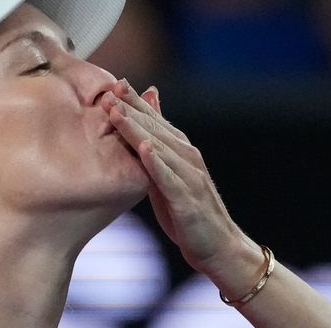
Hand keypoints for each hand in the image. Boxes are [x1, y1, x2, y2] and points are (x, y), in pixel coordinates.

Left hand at [102, 79, 248, 274]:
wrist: (219, 247)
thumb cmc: (187, 213)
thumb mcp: (167, 177)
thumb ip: (155, 152)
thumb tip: (140, 131)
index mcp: (181, 152)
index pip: (156, 121)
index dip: (136, 102)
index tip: (114, 82)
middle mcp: (188, 158)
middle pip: (156, 128)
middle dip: (133, 108)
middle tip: (111, 88)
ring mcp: (189, 178)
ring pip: (160, 148)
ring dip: (138, 129)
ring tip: (117, 112)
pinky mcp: (187, 201)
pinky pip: (170, 179)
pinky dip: (157, 163)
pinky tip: (144, 149)